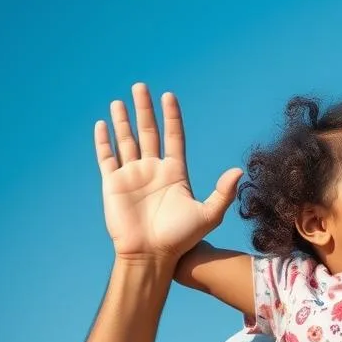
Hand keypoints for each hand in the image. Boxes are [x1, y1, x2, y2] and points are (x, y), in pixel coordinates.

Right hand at [96, 84, 241, 261]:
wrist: (152, 255)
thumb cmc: (181, 239)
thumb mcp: (208, 215)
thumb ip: (223, 192)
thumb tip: (238, 171)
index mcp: (175, 173)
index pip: (173, 137)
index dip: (171, 117)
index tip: (169, 96)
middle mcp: (153, 170)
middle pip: (148, 132)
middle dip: (144, 109)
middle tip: (140, 86)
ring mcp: (132, 176)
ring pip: (126, 141)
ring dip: (123, 120)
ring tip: (120, 100)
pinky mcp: (113, 184)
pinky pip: (107, 157)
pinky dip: (104, 141)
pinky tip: (103, 124)